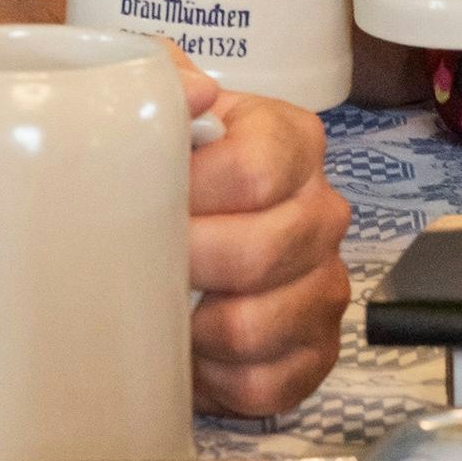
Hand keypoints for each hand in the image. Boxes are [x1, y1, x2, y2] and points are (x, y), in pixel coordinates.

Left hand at [175, 64, 350, 417]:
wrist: (180, 232)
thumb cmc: (167, 170)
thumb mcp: (158, 107)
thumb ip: (162, 76)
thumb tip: (192, 90)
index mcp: (290, 142)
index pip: (257, 170)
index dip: (191, 192)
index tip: (141, 200)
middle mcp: (321, 212)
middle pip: (261, 252)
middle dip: (186, 263)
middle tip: (137, 262)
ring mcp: (324, 286)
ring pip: (258, 326)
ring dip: (194, 326)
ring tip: (161, 307)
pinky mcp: (315, 354)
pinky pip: (266, 384)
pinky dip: (214, 376)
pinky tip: (189, 350)